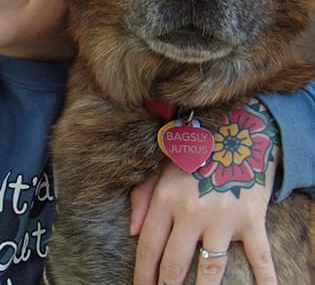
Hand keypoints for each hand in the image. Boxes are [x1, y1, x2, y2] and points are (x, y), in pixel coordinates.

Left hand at [130, 100, 279, 284]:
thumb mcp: (162, 165)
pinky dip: (265, 281)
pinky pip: (259, 258)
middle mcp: (192, 210)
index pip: (149, 247)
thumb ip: (142, 195)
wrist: (237, 129)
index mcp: (167, 197)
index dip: (143, 275)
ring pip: (209, 270)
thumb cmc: (195, 150)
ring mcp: (223, 217)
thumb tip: (132, 232)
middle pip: (174, 264)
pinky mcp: (251, 220)